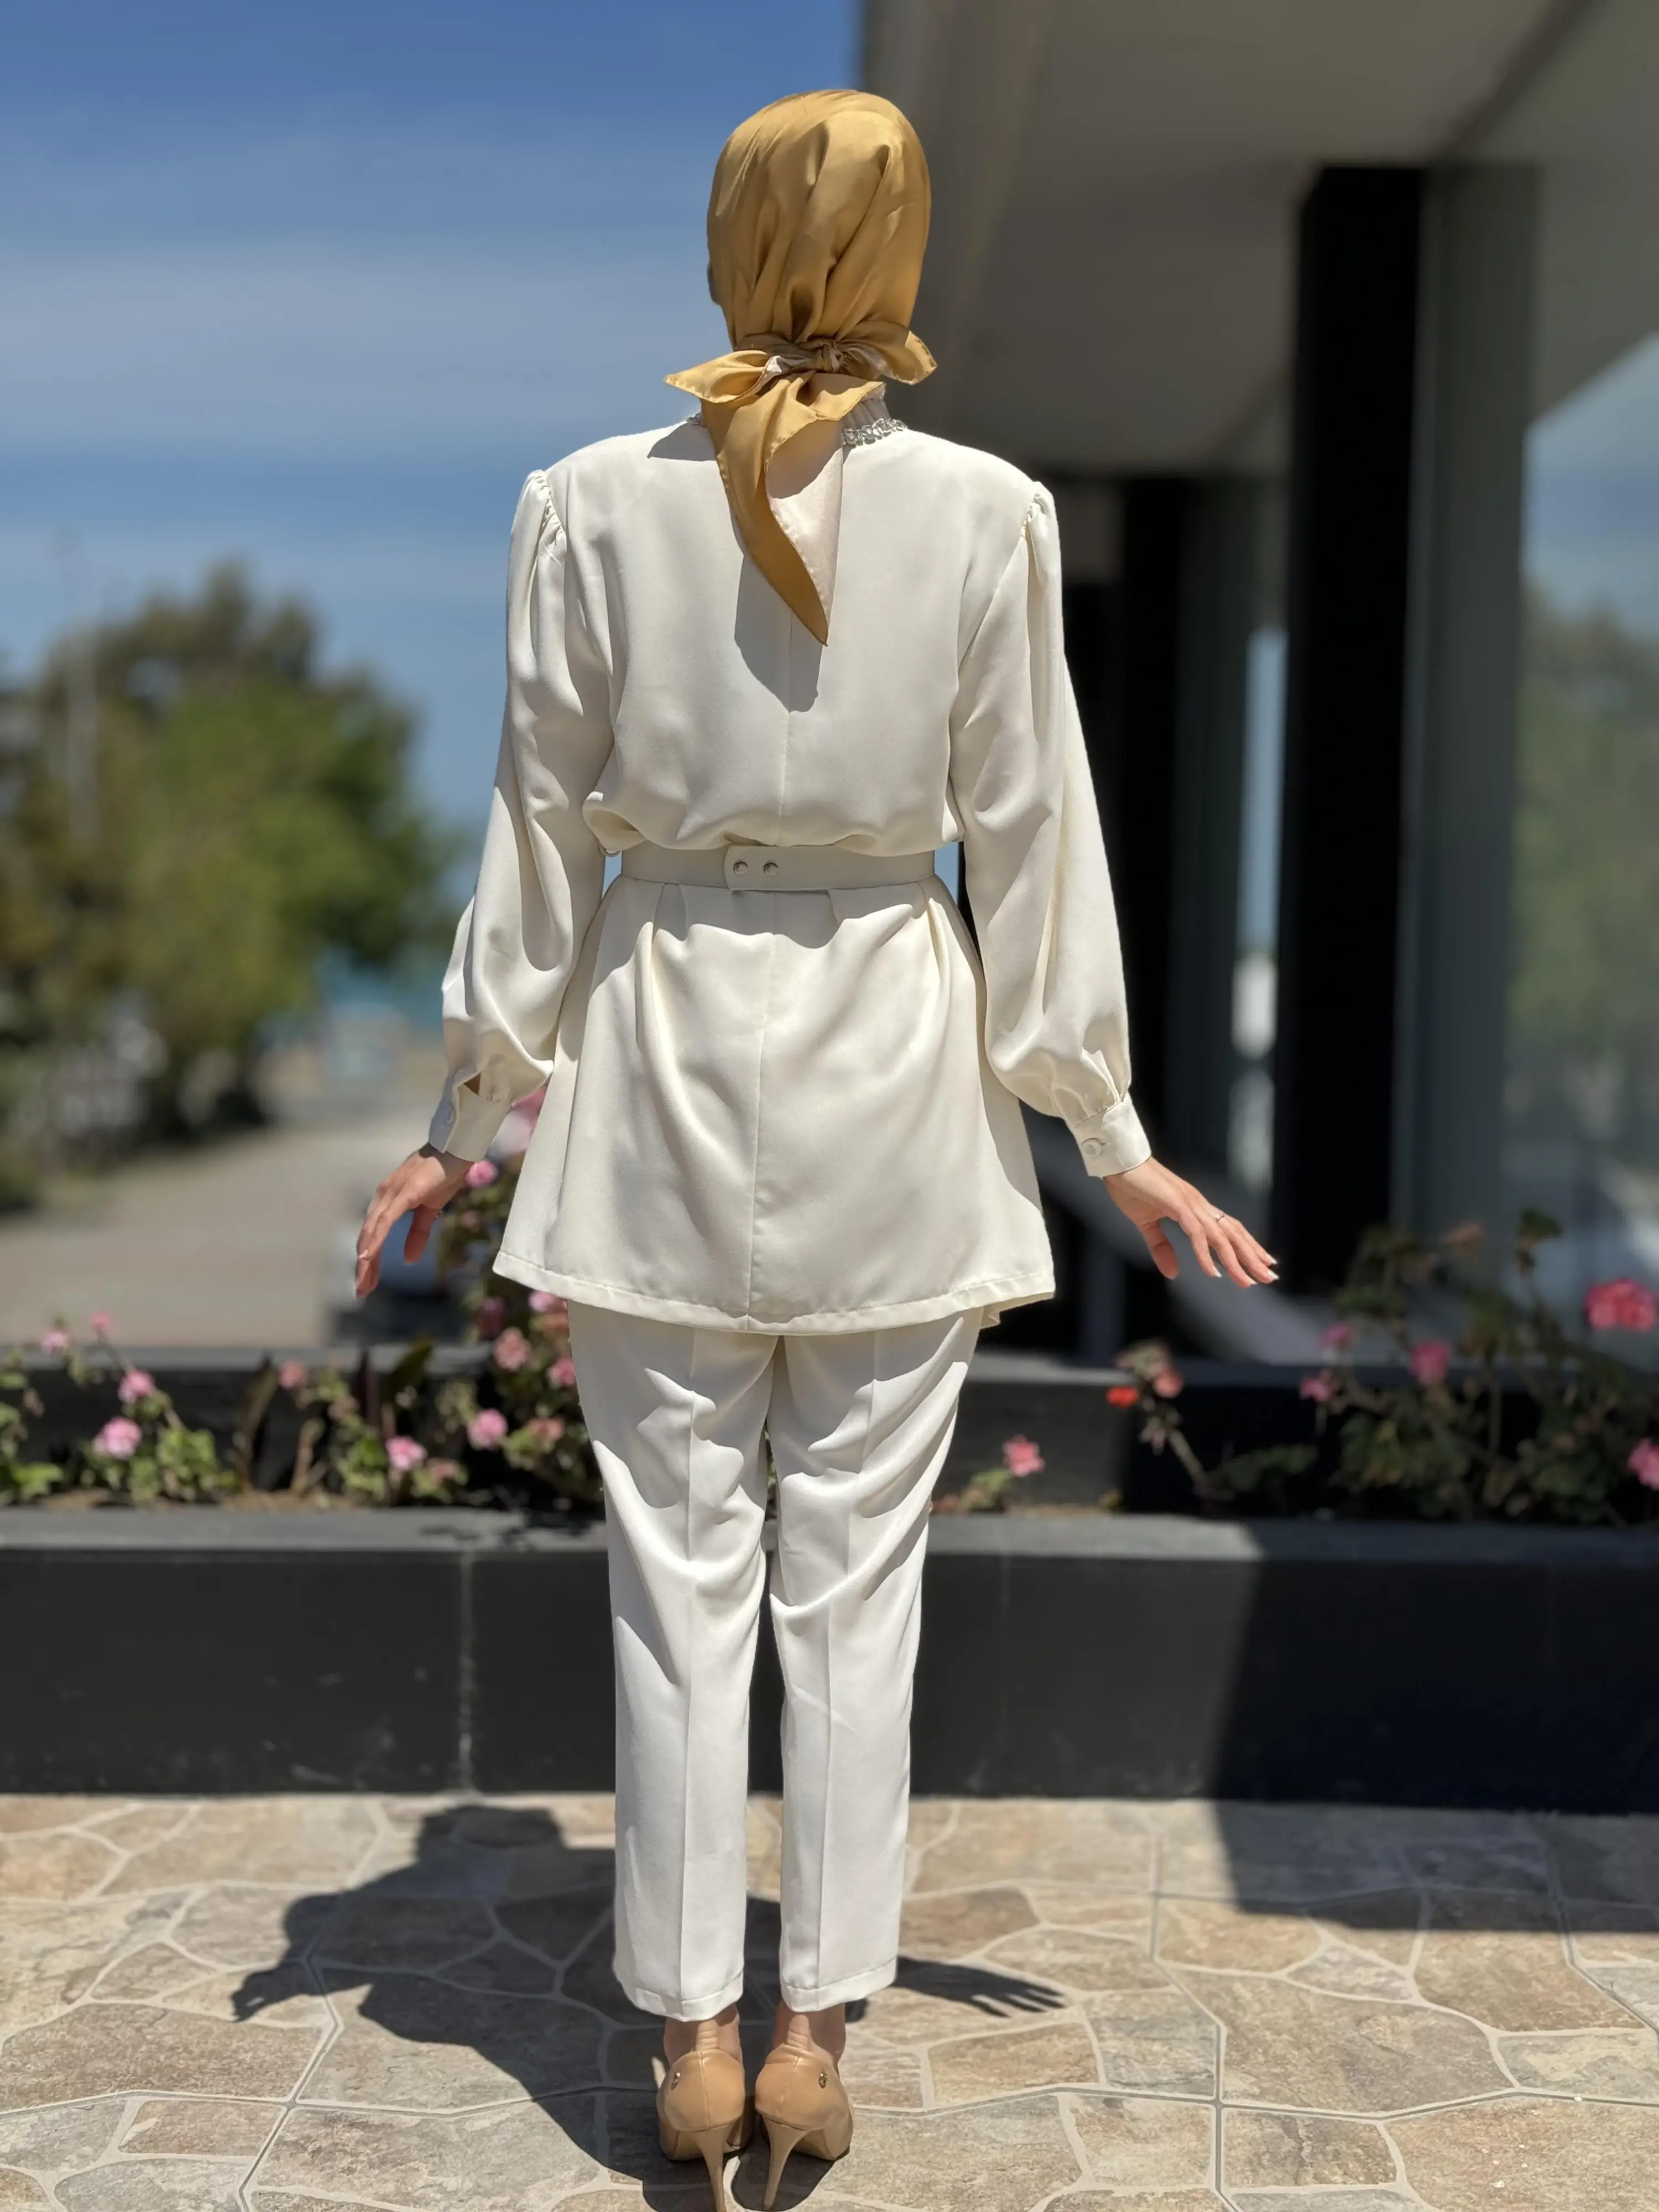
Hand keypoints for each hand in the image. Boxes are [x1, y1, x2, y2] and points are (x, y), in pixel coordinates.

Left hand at [355, 1145, 472, 1297]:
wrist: (455, 1151)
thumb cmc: (442, 1175)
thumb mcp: (429, 1210)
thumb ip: (418, 1234)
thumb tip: (409, 1260)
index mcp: (387, 1200)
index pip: (372, 1234)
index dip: (369, 1259)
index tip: (367, 1282)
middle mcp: (382, 1197)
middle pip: (367, 1236)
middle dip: (364, 1266)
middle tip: (361, 1292)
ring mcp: (391, 1194)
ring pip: (372, 1232)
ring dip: (366, 1259)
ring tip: (364, 1283)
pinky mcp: (403, 1194)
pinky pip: (385, 1222)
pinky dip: (375, 1241)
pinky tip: (369, 1257)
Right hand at [1103, 1157, 1277, 1286]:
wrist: (1117, 1163)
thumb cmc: (1131, 1187)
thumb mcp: (1146, 1224)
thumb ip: (1160, 1247)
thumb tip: (1172, 1273)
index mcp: (1194, 1208)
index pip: (1229, 1229)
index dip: (1248, 1246)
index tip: (1264, 1263)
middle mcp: (1198, 1205)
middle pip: (1233, 1234)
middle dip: (1252, 1257)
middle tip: (1269, 1277)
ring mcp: (1190, 1204)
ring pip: (1220, 1236)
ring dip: (1235, 1260)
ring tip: (1246, 1281)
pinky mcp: (1176, 1204)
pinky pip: (1196, 1233)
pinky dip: (1205, 1254)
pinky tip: (1212, 1271)